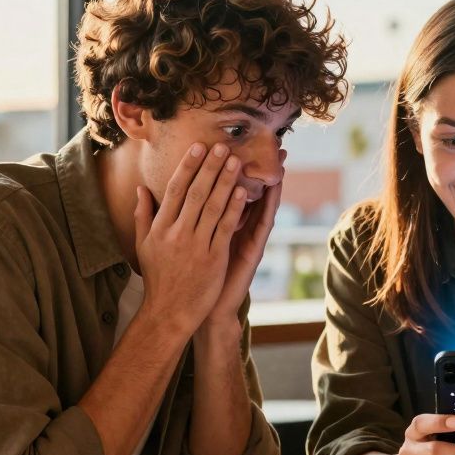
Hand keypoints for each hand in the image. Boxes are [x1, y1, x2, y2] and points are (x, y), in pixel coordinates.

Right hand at [135, 142, 245, 337]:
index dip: (187, 167)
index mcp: (160, 228)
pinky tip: (243, 192)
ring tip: (235, 161)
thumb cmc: (157, 277)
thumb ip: (143, 215)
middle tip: (221, 146)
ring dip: (225, 182)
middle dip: (209, 167)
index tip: (198, 148)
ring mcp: (196, 246)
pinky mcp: (213, 259)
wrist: (169, 312)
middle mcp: (177, 233)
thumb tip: (140, 188)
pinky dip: (234, 209)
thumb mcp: (143, 245)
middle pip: (196, 193)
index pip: (174, 190)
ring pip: (213, 207)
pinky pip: (226, 228)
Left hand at [202, 149, 286, 327]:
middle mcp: (240, 228)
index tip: (244, 145)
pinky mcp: (250, 253)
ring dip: (269, 184)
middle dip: (263, 170)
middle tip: (275, 146)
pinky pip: (258, 227)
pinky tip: (265, 192)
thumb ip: (185, 219)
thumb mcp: (186, 242)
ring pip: (261, 206)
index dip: (236, 168)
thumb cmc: (191, 276)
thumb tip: (176, 195)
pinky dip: (262, 208)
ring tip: (279, 162)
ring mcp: (247, 240)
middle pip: (254, 193)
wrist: (196, 308)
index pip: (233, 190)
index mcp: (222, 224)